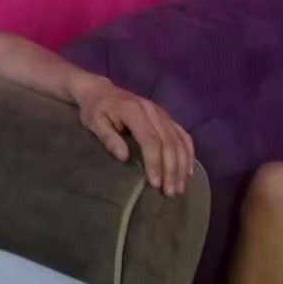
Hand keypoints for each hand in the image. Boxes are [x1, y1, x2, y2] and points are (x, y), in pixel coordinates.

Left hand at [74, 77, 195, 196]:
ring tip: (180, 187)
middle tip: (171, 192)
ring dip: (182, 166)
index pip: (150, 140)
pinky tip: (189, 171)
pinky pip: (183, 135)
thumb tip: (124, 157)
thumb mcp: (94, 122)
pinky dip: (189, 154)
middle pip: (168, 143)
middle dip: (171, 170)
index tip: (155, 184)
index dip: (155, 163)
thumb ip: (108, 138)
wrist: (100, 91)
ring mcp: (162, 113)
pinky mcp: (166, 116)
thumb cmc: (94, 109)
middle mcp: (152, 110)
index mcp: (133, 111)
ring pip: (179, 141)